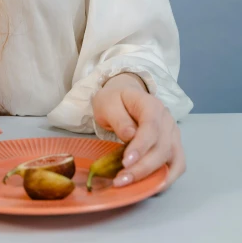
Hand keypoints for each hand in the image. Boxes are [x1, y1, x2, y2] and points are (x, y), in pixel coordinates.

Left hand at [91, 73, 185, 190]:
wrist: (124, 98)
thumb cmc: (115, 101)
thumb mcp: (108, 103)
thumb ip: (119, 119)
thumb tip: (130, 135)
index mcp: (151, 105)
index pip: (151, 127)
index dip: (140, 147)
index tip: (126, 162)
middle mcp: (167, 120)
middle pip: (162, 148)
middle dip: (142, 168)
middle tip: (122, 180)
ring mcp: (173, 134)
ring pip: (173, 160)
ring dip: (154, 177)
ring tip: (132, 185)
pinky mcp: (174, 147)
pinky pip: (177, 167)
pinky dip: (166, 179)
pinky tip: (148, 187)